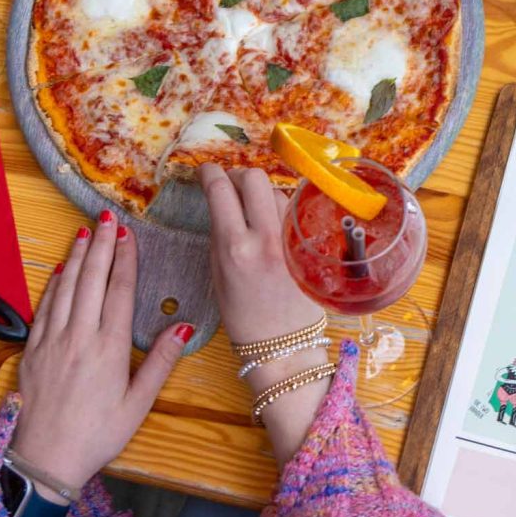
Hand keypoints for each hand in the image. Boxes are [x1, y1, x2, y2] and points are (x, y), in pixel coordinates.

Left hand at [9, 212, 190, 488]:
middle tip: (107, 218)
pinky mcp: (31, 350)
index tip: (128, 234)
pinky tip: (59, 270)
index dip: (125, 259)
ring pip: (65, 287)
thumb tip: (184, 326)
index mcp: (110, 348)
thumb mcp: (138, 404)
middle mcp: (79, 337)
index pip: (119, 291)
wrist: (43, 459)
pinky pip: (44, 307)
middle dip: (101, 245)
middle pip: (92, 279)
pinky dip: (53, 283)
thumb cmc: (96, 436)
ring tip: (85, 232)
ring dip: (76, 257)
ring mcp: (52, 341)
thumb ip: (160, 362)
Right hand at [200, 165, 321, 352]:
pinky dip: (281, 210)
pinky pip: (294, 211)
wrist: (283, 345)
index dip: (209, 172)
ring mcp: (291, 239)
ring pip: (277, 192)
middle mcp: (265, 238)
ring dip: (262, 194)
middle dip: (238, 176)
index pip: (220, 189)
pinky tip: (274, 223)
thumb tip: (221, 203)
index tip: (205, 171)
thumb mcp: (218, 274)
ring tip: (254, 212)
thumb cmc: (244, 317)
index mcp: (235, 248)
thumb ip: (220, 235)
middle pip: (254, 178)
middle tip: (231, 186)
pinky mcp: (310, 244)